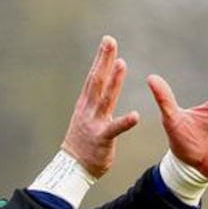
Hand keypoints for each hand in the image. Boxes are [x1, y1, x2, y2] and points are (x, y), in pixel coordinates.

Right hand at [61, 36, 140, 178]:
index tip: (107, 41)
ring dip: (114, 81)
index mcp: (86, 104)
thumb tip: (100, 86)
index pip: (94, 77)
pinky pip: (115, 129)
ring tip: (122, 64)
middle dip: (104, 60)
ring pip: (106, 98)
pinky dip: (125, 122)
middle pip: (97, 80)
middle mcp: (89, 109)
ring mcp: (94, 123)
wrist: (72, 167)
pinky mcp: (102, 139)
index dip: (100, 58)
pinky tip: (135, 116)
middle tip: (110, 41)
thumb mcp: (86, 117)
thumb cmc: (83, 143)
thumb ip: (95, 101)